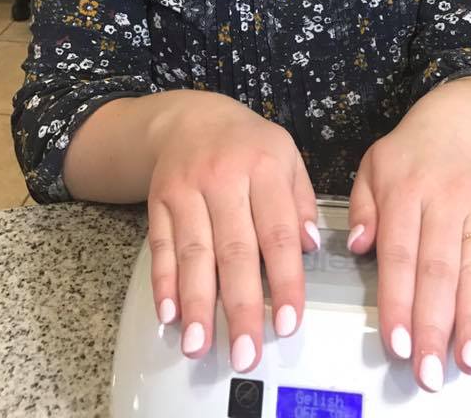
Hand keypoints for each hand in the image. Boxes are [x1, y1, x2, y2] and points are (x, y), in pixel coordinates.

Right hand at [146, 91, 318, 372]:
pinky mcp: (159, 201)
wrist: (190, 117)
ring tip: (200, 345)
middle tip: (245, 354)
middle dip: (240, 305)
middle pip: (234, 250)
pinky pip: (161, 246)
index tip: (289, 323)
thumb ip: (300, 201)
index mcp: (264, 166)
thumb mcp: (286, 156)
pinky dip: (163, 283)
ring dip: (196, 303)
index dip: (285, 280)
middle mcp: (223, 178)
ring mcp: (186, 189)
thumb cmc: (247, 145)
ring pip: (193, 253)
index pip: (278, 232)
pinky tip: (168, 314)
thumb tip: (311, 247)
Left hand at [347, 80, 470, 392]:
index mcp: (405, 191)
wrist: (462, 120)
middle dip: (434, 326)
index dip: (398, 301)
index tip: (396, 344)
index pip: (400, 254)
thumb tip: (358, 247)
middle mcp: (446, 202)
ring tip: (468, 362)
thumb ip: (362, 207)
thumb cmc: (410, 152)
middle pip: (440, 271)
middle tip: (429, 372)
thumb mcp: (373, 165)